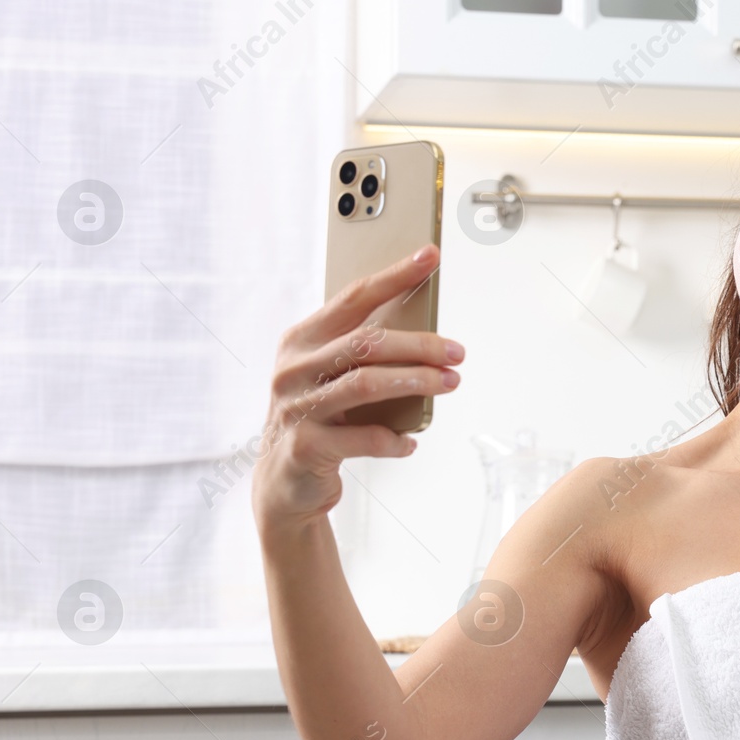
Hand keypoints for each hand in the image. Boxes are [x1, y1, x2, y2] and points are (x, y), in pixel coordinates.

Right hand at [250, 246, 462, 525]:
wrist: (282, 483)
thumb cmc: (318, 419)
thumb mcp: (331, 377)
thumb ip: (362, 354)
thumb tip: (425, 332)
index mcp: (301, 340)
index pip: (354, 298)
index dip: (395, 276)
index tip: (430, 257)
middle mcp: (294, 368)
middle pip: (367, 342)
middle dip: (420, 343)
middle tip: (457, 352)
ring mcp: (296, 407)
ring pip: (367, 384)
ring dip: (416, 382)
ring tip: (449, 383)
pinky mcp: (306, 445)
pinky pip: (363, 438)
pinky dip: (393, 440)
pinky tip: (409, 442)